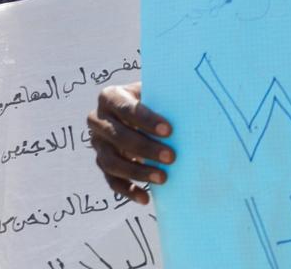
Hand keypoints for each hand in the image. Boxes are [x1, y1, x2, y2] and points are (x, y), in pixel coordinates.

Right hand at [86, 81, 174, 203]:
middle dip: (146, 148)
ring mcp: (98, 144)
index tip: (169, 130)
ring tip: (163, 178)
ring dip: (138, 172)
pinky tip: (146, 198)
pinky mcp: (103, 163)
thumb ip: (166, 96)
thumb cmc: (154, 98)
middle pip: (118, 137)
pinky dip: (128, 191)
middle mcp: (98, 120)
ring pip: (112, 162)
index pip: (126, 109)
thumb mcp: (157, 91)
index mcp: (110, 97)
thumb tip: (192, 108)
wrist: (141, 111)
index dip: (147, 120)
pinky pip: (112, 181)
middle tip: (172, 156)